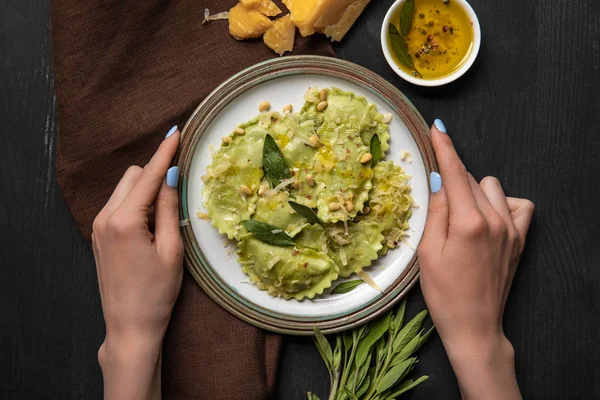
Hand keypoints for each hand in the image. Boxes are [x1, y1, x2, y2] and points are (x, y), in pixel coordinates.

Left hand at [92, 126, 182, 399]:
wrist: (130, 325)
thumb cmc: (157, 291)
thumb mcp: (172, 249)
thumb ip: (171, 208)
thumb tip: (173, 176)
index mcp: (125, 220)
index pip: (149, 175)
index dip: (165, 153)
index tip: (176, 132)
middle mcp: (106, 217)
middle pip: (133, 176)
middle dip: (156, 173)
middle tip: (180, 186)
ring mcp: (99, 226)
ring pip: (124, 188)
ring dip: (146, 188)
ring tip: (167, 211)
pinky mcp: (99, 235)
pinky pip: (118, 204)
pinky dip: (136, 202)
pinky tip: (152, 221)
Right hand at [418, 120, 533, 399]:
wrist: (474, 325)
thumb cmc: (444, 293)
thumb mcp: (427, 252)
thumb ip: (436, 211)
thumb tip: (439, 179)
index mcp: (469, 223)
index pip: (455, 173)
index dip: (444, 147)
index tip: (437, 127)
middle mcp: (495, 221)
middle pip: (471, 179)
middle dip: (451, 181)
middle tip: (438, 205)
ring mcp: (512, 229)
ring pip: (492, 187)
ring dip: (474, 192)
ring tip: (461, 218)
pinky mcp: (521, 239)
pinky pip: (517, 203)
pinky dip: (501, 204)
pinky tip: (487, 218)